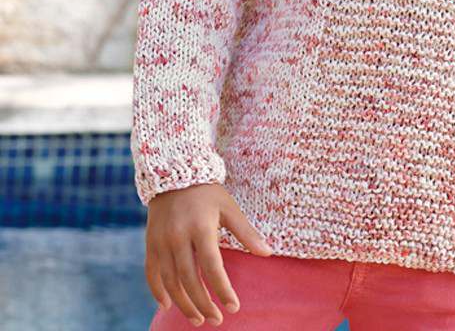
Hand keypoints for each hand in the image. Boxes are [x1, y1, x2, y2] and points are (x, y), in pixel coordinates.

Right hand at [144, 181, 272, 325]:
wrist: (173, 173)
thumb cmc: (207, 193)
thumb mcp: (229, 208)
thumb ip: (246, 232)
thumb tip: (268, 253)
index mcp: (201, 227)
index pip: (212, 267)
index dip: (222, 289)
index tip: (233, 307)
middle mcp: (178, 237)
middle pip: (190, 280)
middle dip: (203, 303)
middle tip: (216, 320)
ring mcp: (161, 241)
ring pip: (170, 282)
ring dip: (183, 304)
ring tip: (198, 318)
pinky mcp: (150, 243)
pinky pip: (151, 273)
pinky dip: (157, 291)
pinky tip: (167, 306)